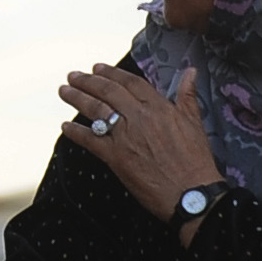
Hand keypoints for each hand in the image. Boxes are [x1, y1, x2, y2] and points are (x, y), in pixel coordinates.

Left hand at [54, 61, 225, 230]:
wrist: (191, 193)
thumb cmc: (196, 161)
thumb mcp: (195, 122)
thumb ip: (187, 95)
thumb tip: (190, 71)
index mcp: (158, 107)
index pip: (130, 82)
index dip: (112, 73)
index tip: (97, 68)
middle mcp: (138, 117)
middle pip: (107, 91)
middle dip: (88, 81)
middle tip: (73, 76)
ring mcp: (125, 136)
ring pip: (96, 110)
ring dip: (77, 98)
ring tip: (65, 91)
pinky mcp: (115, 157)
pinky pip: (90, 140)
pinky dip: (76, 132)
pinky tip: (65, 127)